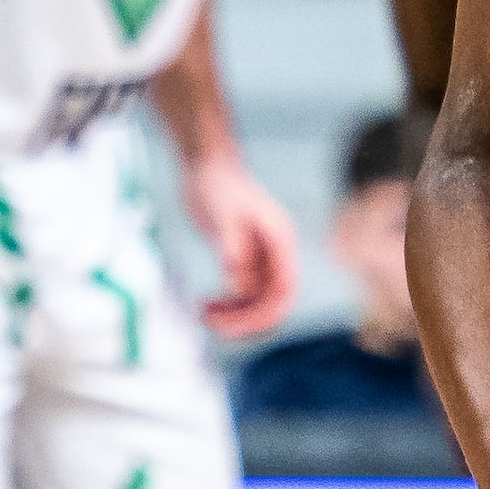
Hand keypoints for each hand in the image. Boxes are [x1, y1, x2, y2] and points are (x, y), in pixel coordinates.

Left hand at [176, 149, 300, 338]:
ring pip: (256, 300)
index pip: (285, 288)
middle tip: (214, 323)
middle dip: (246, 318)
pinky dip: (227, 304)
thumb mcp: (223, 214)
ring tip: (205, 313)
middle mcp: (275, 252)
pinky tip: (207, 305)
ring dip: (235, 314)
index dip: (267, 311)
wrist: (205, 165)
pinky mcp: (243, 260)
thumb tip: (238, 284)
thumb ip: (234, 248)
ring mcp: (260, 257)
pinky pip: (241, 293)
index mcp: (280, 240)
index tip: (239, 324)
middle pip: (272, 300)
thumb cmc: (217, 182)